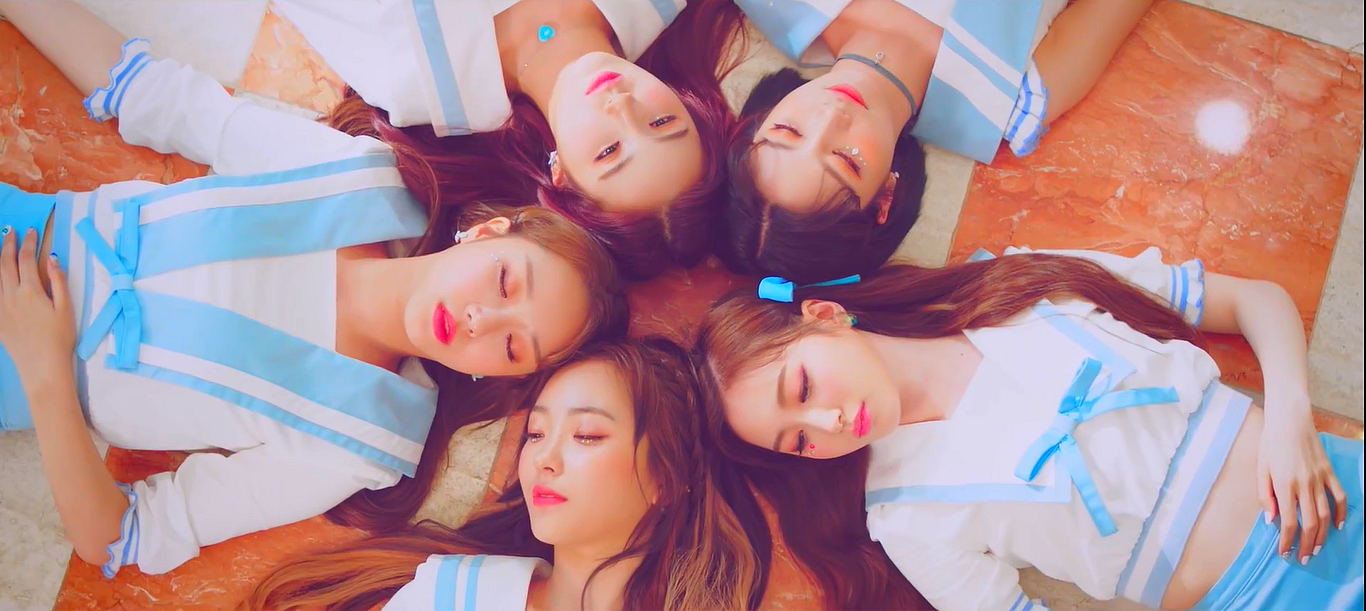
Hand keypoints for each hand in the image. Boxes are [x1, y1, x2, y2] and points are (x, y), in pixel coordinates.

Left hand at [0, 226, 75, 377]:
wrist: (41, 365)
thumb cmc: (59, 338)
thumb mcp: (66, 309)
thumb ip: (59, 281)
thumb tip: (52, 258)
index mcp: (31, 291)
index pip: (27, 259)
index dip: (29, 243)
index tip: (31, 231)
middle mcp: (11, 295)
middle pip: (5, 263)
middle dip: (8, 244)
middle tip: (10, 231)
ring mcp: (0, 307)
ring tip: (0, 246)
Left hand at [1257, 398, 1347, 563]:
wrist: (1289, 419)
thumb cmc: (1270, 443)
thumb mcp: (1260, 468)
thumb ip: (1264, 495)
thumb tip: (1270, 519)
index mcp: (1284, 485)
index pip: (1289, 522)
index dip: (1288, 541)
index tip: (1285, 553)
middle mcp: (1304, 484)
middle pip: (1310, 523)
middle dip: (1307, 544)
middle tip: (1304, 559)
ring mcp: (1319, 478)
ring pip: (1325, 514)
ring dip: (1323, 535)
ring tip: (1318, 549)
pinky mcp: (1329, 472)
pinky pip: (1339, 496)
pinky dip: (1340, 513)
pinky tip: (1338, 526)